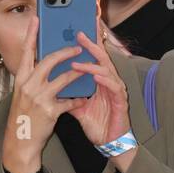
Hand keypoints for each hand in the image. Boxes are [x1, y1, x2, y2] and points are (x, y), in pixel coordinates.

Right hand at [0, 15, 80, 172]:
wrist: (20, 141)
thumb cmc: (23, 117)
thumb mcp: (23, 95)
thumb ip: (33, 80)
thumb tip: (44, 66)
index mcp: (21, 79)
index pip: (26, 52)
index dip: (32, 34)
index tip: (37, 19)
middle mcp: (28, 85)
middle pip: (48, 61)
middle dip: (65, 52)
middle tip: (77, 48)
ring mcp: (39, 98)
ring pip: (62, 79)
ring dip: (77, 73)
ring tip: (86, 69)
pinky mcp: (50, 111)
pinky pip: (69, 101)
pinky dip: (77, 99)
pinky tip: (83, 98)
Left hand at [66, 31, 132, 157]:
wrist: (109, 142)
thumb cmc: (98, 124)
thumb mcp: (78, 108)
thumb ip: (68, 97)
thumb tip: (52, 88)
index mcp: (99, 80)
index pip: (93, 57)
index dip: (88, 43)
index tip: (77, 30)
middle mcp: (109, 81)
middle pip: (101, 58)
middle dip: (91, 44)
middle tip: (79, 34)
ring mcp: (116, 90)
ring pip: (106, 70)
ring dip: (92, 64)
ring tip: (78, 62)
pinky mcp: (121, 101)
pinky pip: (114, 87)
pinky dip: (104, 80)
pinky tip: (96, 76)